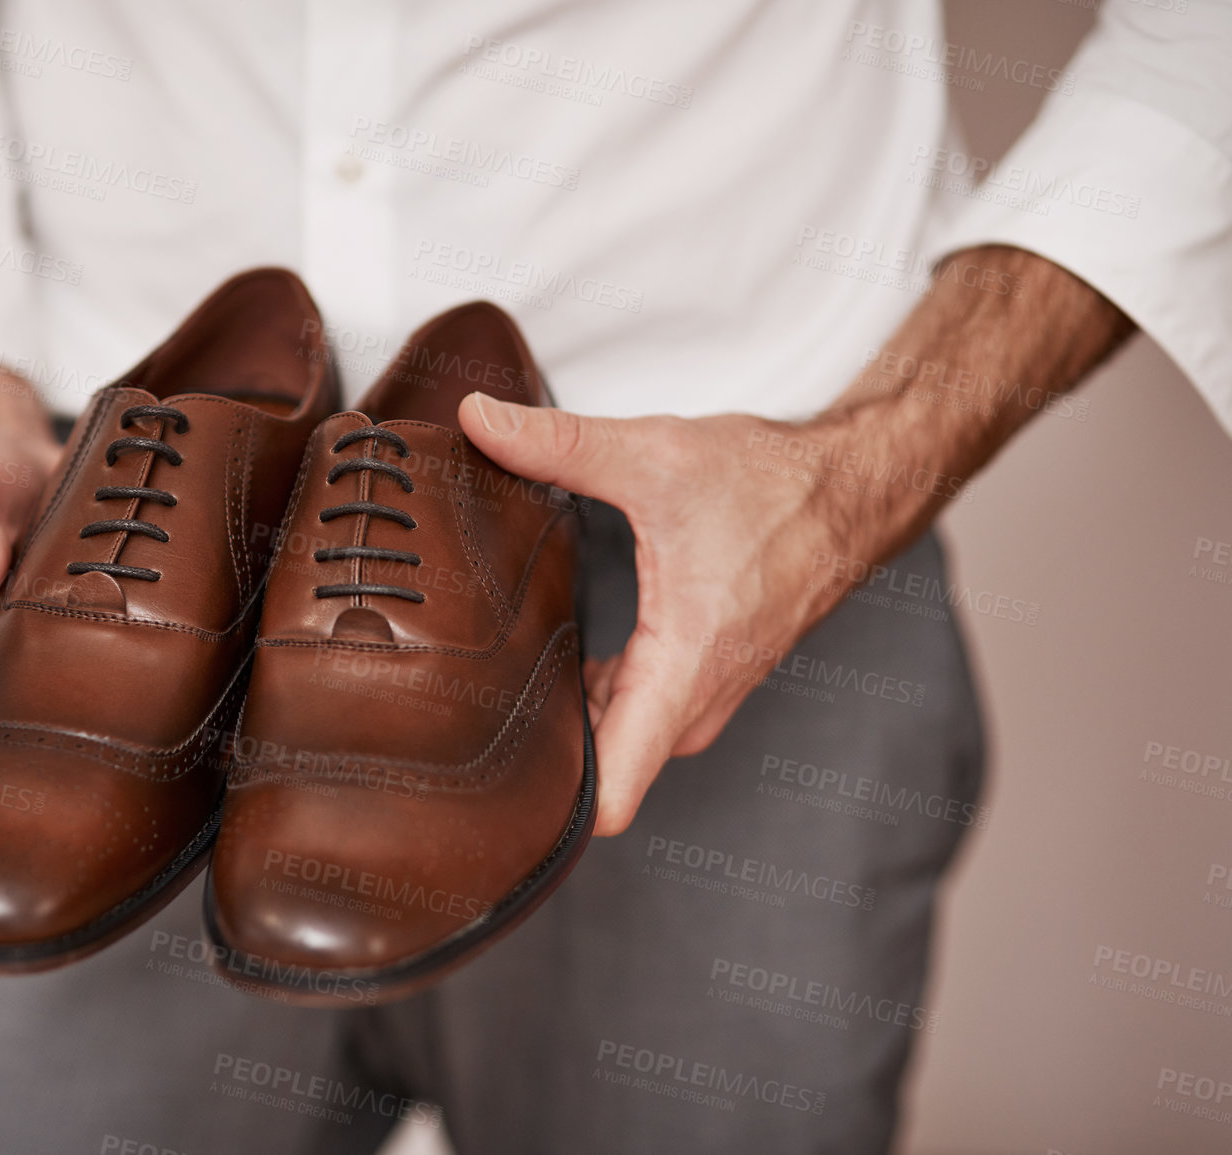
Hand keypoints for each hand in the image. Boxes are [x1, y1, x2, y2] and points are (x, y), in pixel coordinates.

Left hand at [459, 397, 853, 835]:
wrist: (853, 489)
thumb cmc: (771, 483)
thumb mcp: (655, 455)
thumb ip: (559, 444)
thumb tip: (476, 420)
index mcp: (683, 668)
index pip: (613, 795)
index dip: (549, 807)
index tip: (489, 784)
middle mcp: (696, 700)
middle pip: (602, 774)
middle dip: (541, 758)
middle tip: (469, 717)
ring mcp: (704, 694)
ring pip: (620, 744)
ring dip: (570, 727)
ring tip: (501, 689)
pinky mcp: (705, 676)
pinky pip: (640, 716)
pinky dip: (600, 702)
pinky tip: (559, 662)